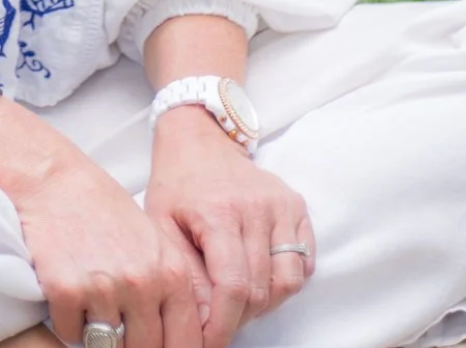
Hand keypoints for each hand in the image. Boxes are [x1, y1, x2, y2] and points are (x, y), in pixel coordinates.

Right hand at [15, 150, 204, 347]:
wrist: (54, 179)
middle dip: (133, 345)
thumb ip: (168, 289)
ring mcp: (105, 288)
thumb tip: (175, 337)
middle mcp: (142, 283)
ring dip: (100, 335)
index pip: (186, 341)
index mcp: (170, 271)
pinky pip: (71, 335)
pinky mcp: (66, 290)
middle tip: (122, 328)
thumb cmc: (103, 209)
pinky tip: (69, 295)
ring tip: (94, 307)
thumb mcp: (152, 243)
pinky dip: (69, 323)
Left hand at [145, 108, 314, 347]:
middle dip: (238, 318)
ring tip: (237, 298)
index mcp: (218, 211)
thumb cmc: (176, 185)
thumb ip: (184, 275)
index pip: (232, 287)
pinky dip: (284, 281)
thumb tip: (204, 322)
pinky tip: (257, 275)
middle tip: (217, 319)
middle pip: (260, 290)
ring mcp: (281, 204)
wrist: (199, 139)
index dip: (222, 326)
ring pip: (288, 282)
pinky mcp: (296, 205)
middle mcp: (256, 207)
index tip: (208, 344)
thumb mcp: (161, 226)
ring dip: (264, 303)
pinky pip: (304, 262)